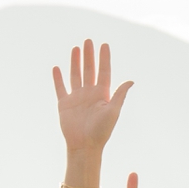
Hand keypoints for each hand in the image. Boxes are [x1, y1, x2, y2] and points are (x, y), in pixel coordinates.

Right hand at [53, 39, 133, 156]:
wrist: (84, 146)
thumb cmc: (101, 132)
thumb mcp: (113, 112)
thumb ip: (119, 95)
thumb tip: (131, 80)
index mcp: (102, 94)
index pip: (104, 72)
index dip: (104, 58)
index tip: (104, 45)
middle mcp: (89, 94)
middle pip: (89, 70)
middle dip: (89, 55)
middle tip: (88, 41)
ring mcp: (76, 98)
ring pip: (76, 75)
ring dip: (75, 62)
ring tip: (76, 48)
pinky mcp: (64, 104)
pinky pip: (60, 88)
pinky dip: (58, 78)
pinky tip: (57, 68)